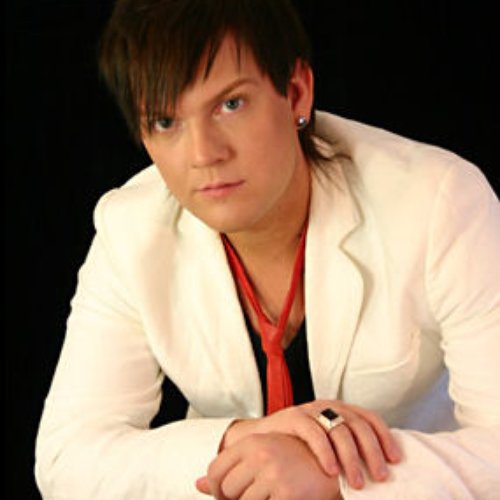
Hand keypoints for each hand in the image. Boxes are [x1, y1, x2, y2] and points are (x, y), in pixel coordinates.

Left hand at [196, 432, 340, 499]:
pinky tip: (285, 498)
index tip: (232, 496)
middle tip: (259, 497)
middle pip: (227, 490)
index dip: (218, 490)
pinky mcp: (286, 492)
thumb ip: (230, 470)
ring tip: (275, 495)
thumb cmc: (293, 463)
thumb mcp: (261, 458)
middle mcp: (259, 453)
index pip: (215, 470)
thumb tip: (197, 484)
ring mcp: (272, 472)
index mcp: (251, 442)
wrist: (335, 468)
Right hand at [219, 400, 400, 489]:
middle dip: (372, 452)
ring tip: (357, 482)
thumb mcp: (327, 445)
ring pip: (339, 429)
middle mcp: (329, 406)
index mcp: (341, 410)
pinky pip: (314, 433)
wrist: (261, 439)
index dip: (384, 437)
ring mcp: (311, 410)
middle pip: (358, 425)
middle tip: (381, 477)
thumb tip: (376, 473)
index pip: (369, 418)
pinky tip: (331, 470)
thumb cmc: (299, 447)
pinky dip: (325, 452)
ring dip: (351, 458)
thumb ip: (347, 451)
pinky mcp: (294, 417)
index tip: (395, 460)